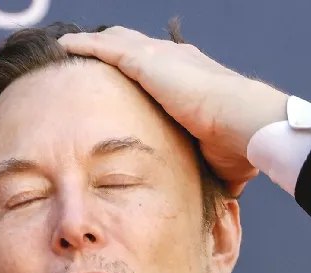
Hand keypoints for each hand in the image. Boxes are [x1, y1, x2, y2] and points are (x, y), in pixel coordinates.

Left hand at [58, 26, 288, 195]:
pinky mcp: (145, 60)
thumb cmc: (240, 144)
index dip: (147, 70)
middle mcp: (178, 59)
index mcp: (197, 78)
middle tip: (94, 54)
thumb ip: (216, 169)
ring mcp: (161, 57)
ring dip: (95, 43)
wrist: (245, 122)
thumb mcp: (224, 159)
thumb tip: (224, 194)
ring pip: (118, 41)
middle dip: (116, 48)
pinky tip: (65, 46)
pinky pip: (104, 47)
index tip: (134, 75)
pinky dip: (84, 45)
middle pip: (138, 47)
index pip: (165, 69)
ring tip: (71, 46)